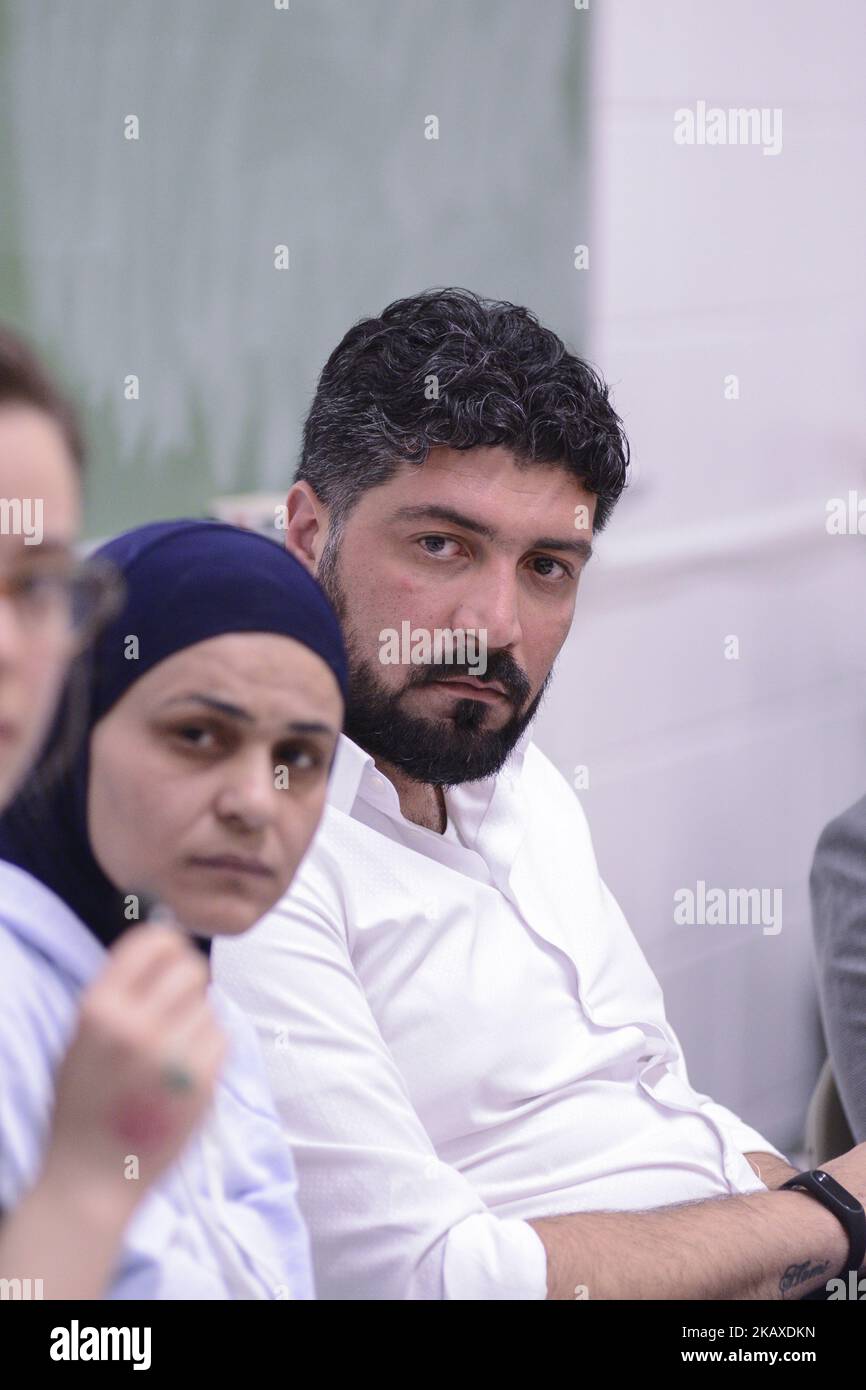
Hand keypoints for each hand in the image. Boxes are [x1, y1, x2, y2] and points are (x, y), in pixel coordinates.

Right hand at [39, 920, 226, 1214]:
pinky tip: (185, 1072)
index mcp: (99, 1009)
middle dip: (188, 983)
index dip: (169, 945)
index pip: (152, 941)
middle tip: (176, 1008)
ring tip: (171, 1053)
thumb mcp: (82, 1039)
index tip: (170, 959)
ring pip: (208, 1005)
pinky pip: (221, 1037)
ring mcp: (171, 1054)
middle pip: (190, 968)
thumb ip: (119, 994)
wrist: (93, 1178)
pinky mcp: (202, 1081)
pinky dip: (209, 1049)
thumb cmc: (86, 1104)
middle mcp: (135, 1026)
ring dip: (196, 1022)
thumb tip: (165, 945)